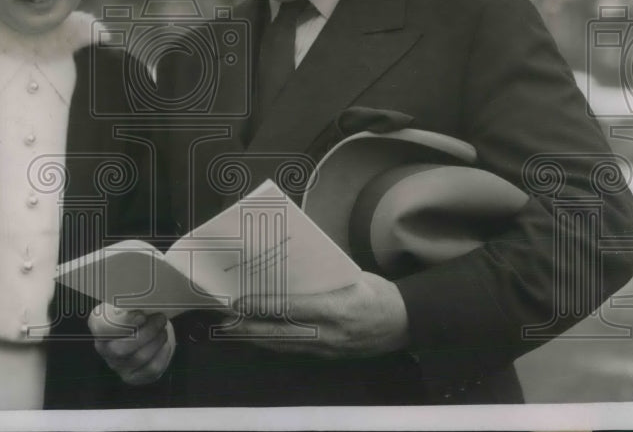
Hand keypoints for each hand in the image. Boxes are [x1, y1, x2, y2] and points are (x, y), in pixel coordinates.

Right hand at [88, 303, 175, 384]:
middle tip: (161, 318)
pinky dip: (162, 355)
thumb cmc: (134, 313)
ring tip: (163, 329)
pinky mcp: (134, 377)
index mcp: (99, 327)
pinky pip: (151, 369)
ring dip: (156, 341)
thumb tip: (141, 301)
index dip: (123, 323)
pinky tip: (165, 344)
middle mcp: (105, 350)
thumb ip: (129, 302)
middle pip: (122, 349)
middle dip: (147, 333)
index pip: (103, 328)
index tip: (141, 315)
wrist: (142, 331)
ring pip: (139, 358)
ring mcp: (118, 366)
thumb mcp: (127, 304)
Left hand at [219, 272, 408, 357]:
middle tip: (225, 321)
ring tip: (234, 330)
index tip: (239, 302)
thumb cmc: (378, 293)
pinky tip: (260, 338)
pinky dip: (274, 345)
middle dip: (249, 328)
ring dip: (257, 339)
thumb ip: (320, 279)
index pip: (290, 308)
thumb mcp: (351, 276)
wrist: (406, 323)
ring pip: (284, 347)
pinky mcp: (330, 357)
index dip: (261, 307)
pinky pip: (295, 351)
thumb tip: (285, 274)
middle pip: (280, 334)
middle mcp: (331, 333)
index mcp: (337, 308)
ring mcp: (330, 349)